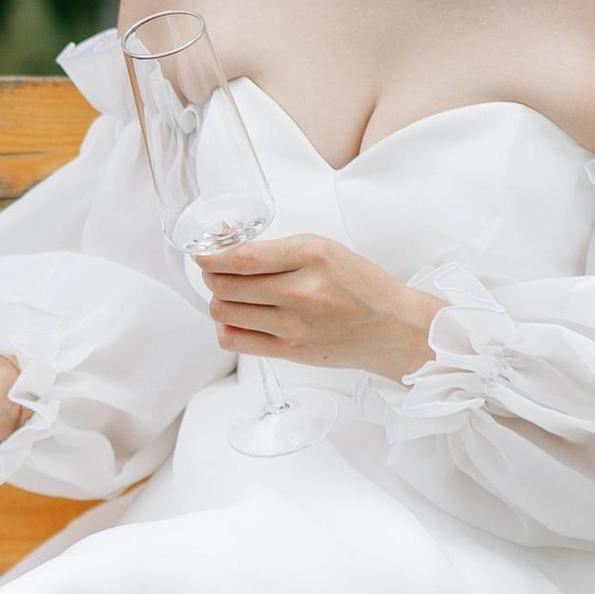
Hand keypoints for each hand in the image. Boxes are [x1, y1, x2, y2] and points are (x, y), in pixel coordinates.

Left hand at [196, 232, 441, 379]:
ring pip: (226, 311)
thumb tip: (226, 243)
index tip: (202, 254)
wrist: (392, 328)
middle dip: (212, 276)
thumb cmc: (360, 285)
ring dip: (219, 300)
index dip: (211, 256)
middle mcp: (301, 290)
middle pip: (227, 285)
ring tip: (230, 295)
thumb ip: (277, 249)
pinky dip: (226, 326)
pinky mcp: (291, 350)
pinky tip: (237, 318)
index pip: (242, 257)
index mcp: (311, 256)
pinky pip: (236, 340)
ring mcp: (295, 324)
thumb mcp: (324, 249)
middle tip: (216, 273)